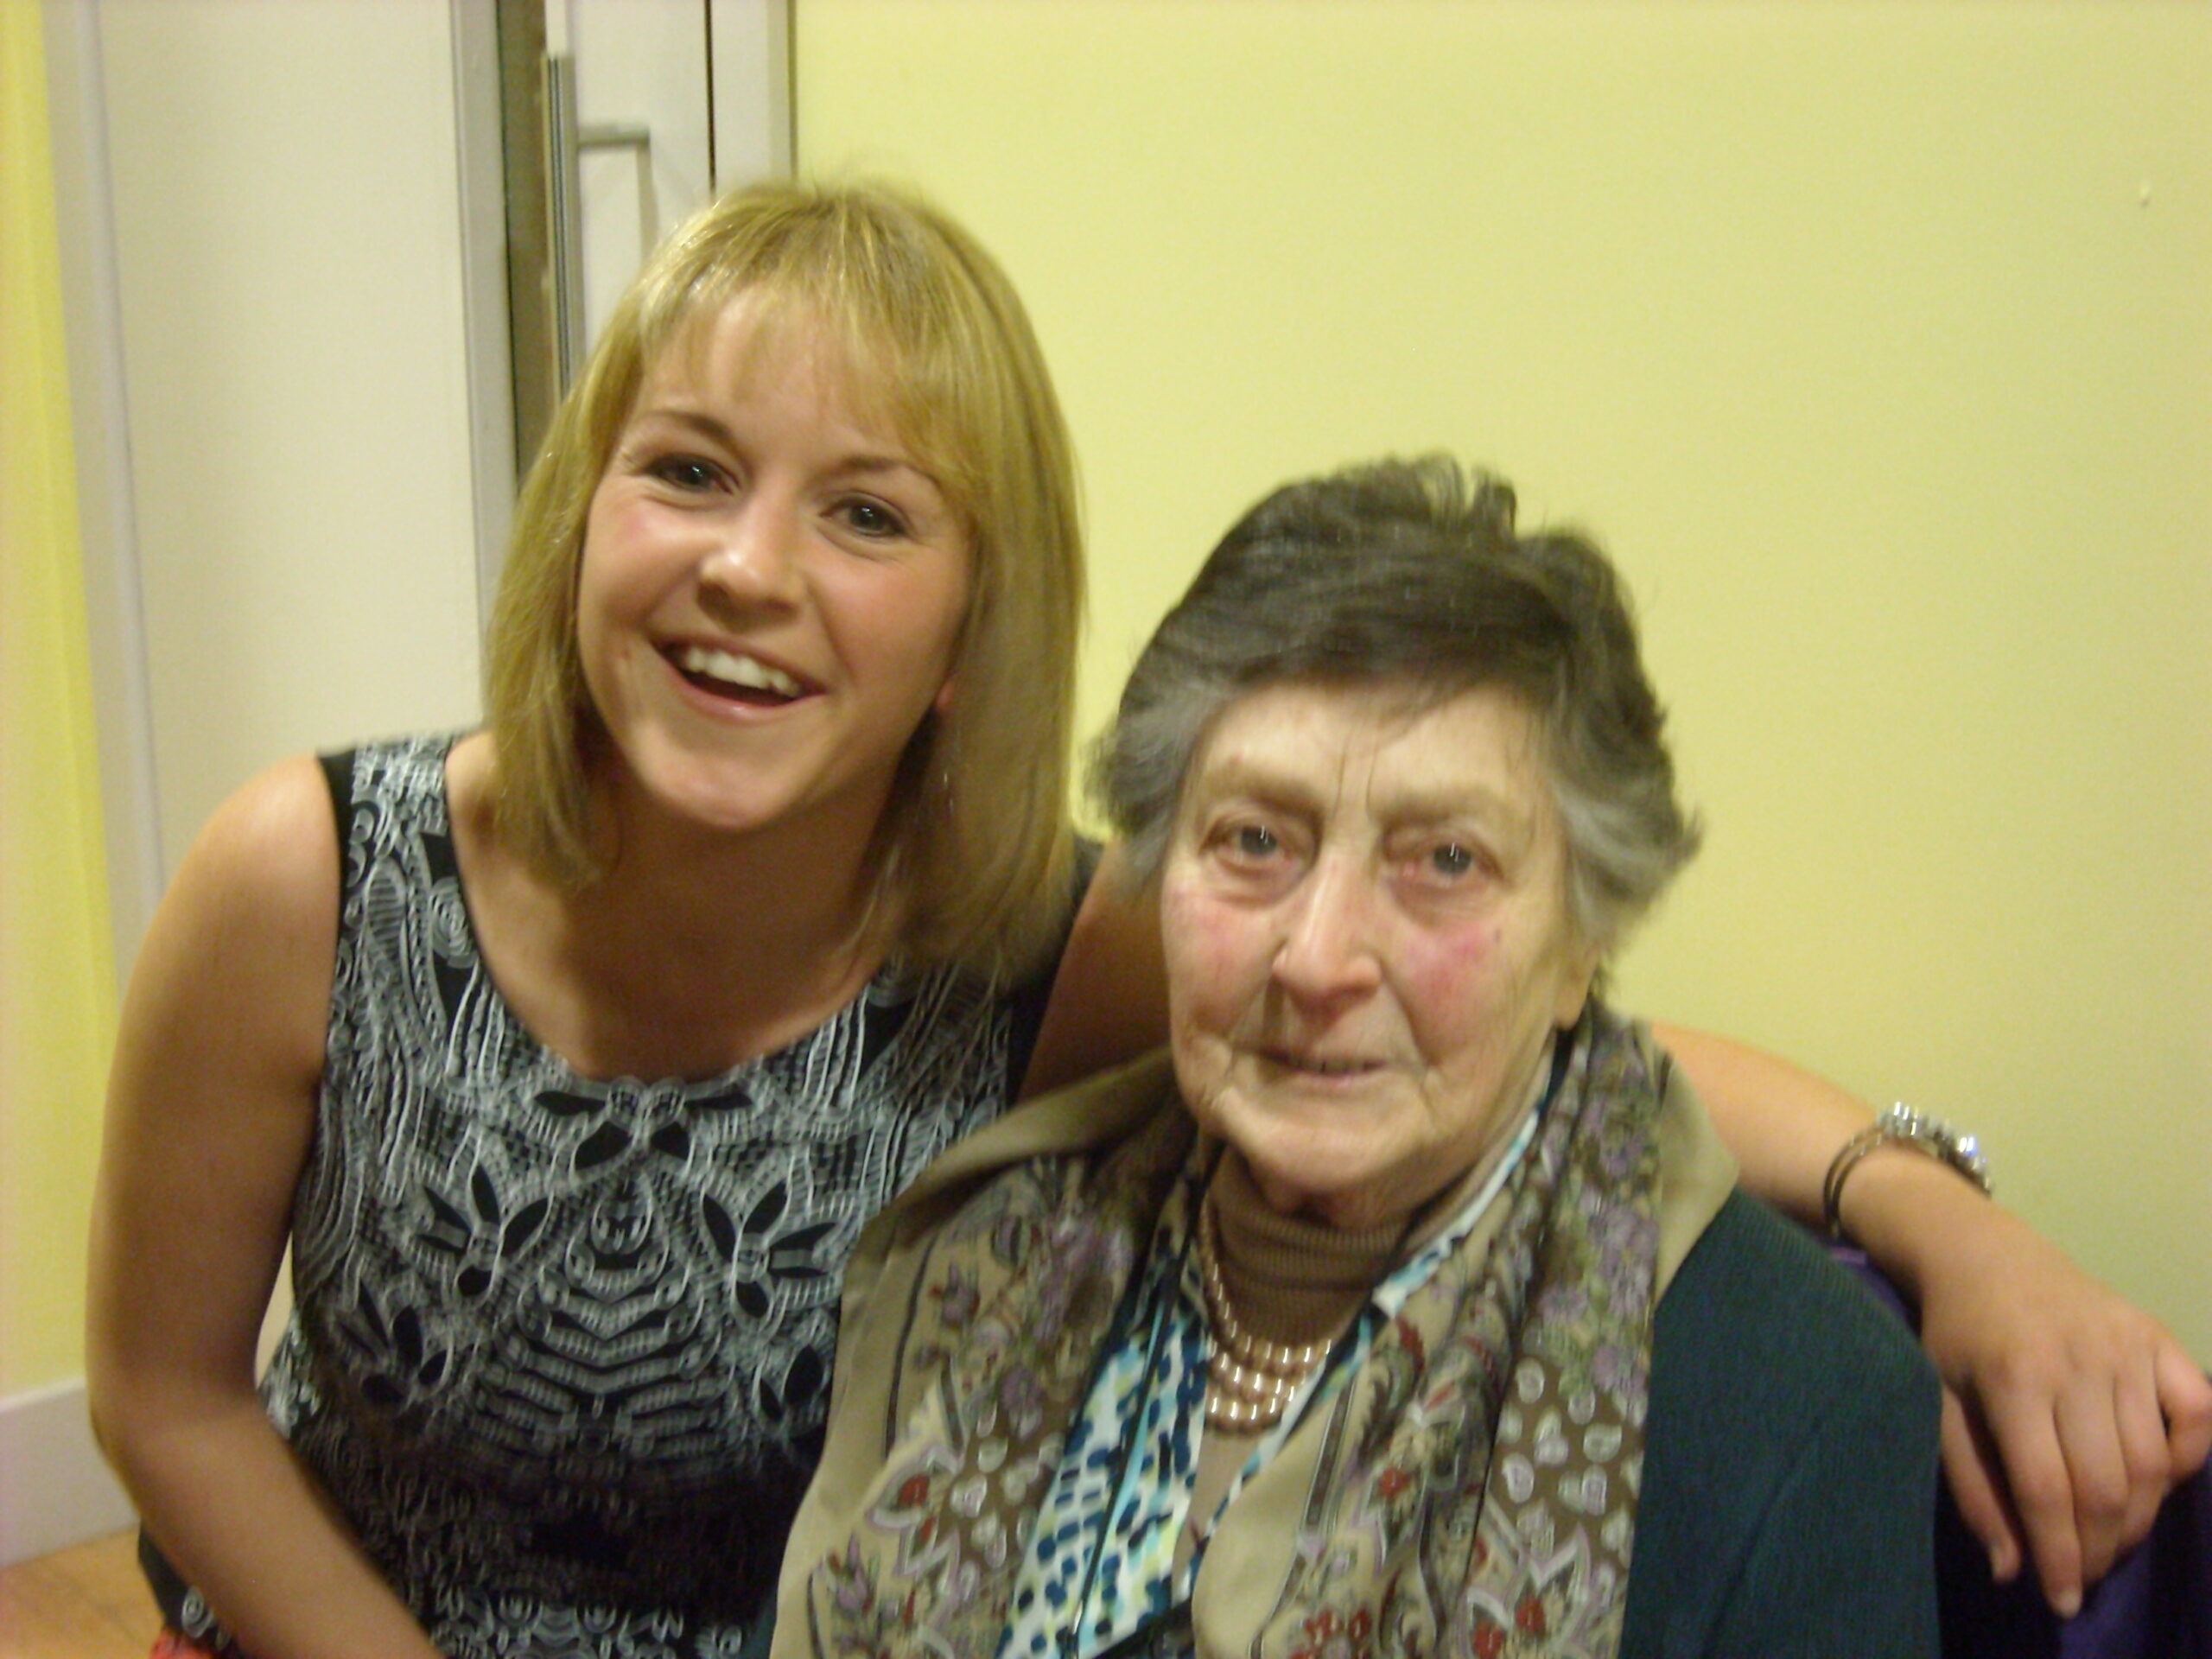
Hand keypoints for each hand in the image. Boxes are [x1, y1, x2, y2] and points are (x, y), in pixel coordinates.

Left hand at [1915, 1209, 2211, 1616]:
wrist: (1986, 1256)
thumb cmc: (1956, 1337)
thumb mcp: (1942, 1406)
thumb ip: (1975, 1487)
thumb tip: (2012, 1572)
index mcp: (2014, 1379)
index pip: (2048, 1490)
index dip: (2060, 1556)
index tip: (2061, 1600)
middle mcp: (2078, 1361)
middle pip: (2107, 1485)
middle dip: (2099, 1547)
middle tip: (2083, 1573)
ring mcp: (2126, 1346)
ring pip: (2154, 1463)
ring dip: (2139, 1518)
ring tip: (2110, 1539)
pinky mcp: (2158, 1335)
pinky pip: (2198, 1413)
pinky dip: (2189, 1458)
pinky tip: (2158, 1480)